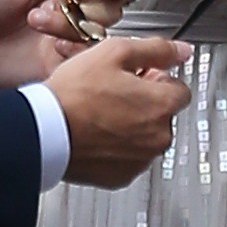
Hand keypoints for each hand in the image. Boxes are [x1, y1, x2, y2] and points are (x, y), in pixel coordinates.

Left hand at [0, 0, 135, 87]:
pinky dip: (75, 49)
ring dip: (72, 24)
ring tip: (37, 21)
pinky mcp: (62, 67)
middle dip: (91, 4)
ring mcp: (68, 42)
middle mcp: (70, 15)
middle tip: (59, 2)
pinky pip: (86, 60)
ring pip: (99, 33)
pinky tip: (52, 45)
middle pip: (111, 9)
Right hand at [48, 36, 192, 188]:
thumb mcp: (114, 52)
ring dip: (130, 125)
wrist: (44, 130)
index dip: (157, 77)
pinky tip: (94, 132)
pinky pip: (126, 157)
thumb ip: (156, 50)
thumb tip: (182, 51)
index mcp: (161, 105)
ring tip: (98, 112)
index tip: (138, 75)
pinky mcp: (120, 177)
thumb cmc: (74, 94)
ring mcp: (140, 160)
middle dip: (143, 102)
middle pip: (162, 114)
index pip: (180, 88)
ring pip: (145, 136)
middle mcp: (158, 137)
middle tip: (111, 91)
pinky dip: (115, 146)